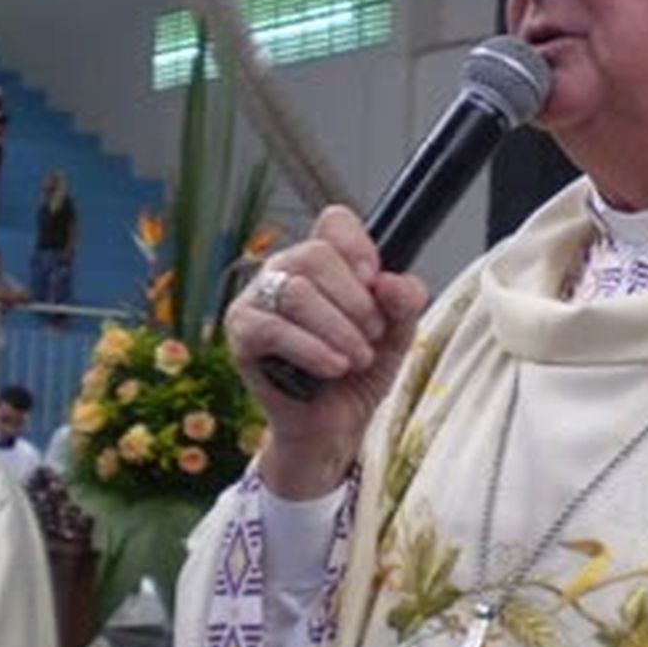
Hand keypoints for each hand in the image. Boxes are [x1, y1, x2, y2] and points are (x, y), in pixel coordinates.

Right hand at [226, 205, 427, 499]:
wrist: (334, 424)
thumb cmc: (358, 371)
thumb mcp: (397, 333)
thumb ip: (406, 301)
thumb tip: (390, 282)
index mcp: (322, 261)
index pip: (333, 222)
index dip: (357, 246)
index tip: (375, 281)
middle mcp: (284, 270)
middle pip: (316, 254)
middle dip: (355, 300)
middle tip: (371, 336)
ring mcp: (257, 299)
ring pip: (297, 291)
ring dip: (338, 329)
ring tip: (356, 359)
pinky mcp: (242, 333)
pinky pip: (274, 328)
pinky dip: (312, 349)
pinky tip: (334, 367)